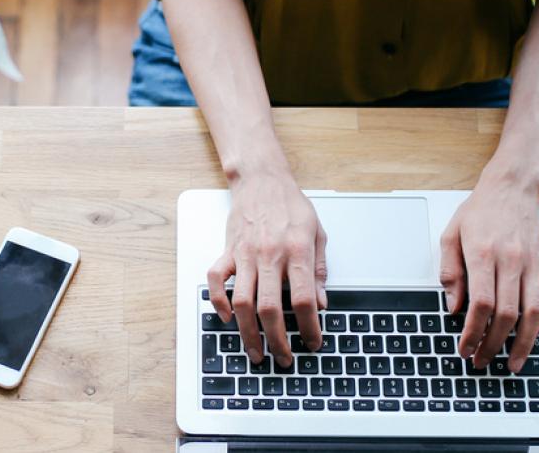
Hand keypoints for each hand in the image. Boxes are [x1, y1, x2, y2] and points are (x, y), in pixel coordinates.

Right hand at [207, 169, 327, 366]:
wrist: (262, 180)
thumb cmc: (290, 205)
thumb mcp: (317, 234)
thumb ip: (318, 270)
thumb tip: (322, 303)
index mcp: (296, 250)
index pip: (303, 298)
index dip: (309, 326)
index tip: (314, 341)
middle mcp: (269, 254)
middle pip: (270, 308)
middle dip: (277, 340)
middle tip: (283, 358)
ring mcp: (245, 254)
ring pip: (242, 301)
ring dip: (248, 332)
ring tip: (256, 352)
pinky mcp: (228, 251)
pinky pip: (216, 280)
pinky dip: (219, 302)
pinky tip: (228, 317)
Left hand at [439, 173, 538, 372]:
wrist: (513, 188)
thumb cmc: (480, 211)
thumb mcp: (451, 235)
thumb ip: (450, 272)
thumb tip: (453, 307)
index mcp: (484, 254)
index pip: (481, 303)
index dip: (473, 332)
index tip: (465, 348)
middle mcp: (511, 261)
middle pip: (507, 314)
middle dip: (493, 344)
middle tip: (481, 360)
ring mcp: (532, 264)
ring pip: (533, 313)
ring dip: (523, 343)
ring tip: (512, 363)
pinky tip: (529, 339)